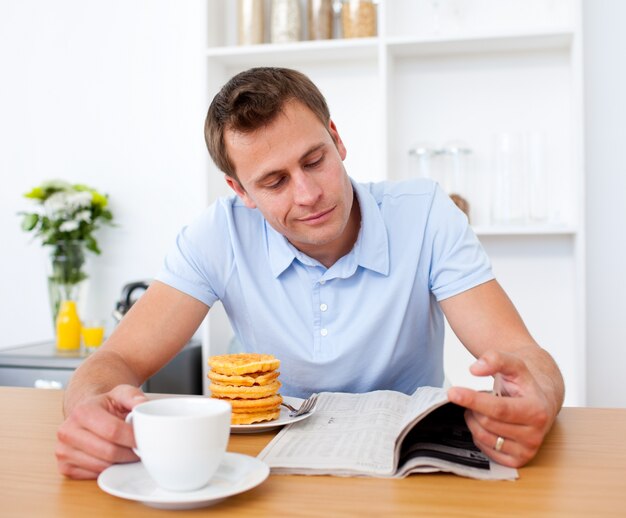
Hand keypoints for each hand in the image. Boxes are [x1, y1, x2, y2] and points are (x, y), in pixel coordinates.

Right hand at [56, 384, 147, 478]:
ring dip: (121, 463)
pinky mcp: (64, 467)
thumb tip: (143, 405)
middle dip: (130, 453)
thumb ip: (134, 396)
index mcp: (82, 412)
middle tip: (141, 449)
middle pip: (109, 452)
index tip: (145, 439)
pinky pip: (94, 475)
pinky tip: (114, 459)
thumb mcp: (120, 393)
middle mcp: (67, 432)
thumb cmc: (105, 405)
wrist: (85, 414)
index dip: (133, 438)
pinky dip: (109, 470)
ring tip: (128, 452)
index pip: (113, 431)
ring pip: (103, 466)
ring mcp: (63, 451)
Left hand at [447, 350, 554, 467]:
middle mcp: (535, 434)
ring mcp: (527, 450)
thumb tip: (475, 369)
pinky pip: (485, 449)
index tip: (452, 393)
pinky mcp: (517, 461)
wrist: (540, 402)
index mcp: (537, 411)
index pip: (498, 409)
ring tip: (483, 408)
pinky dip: (479, 434)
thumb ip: (496, 359)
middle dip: (474, 406)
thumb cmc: (524, 384)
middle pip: (487, 422)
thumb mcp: (514, 364)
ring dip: (474, 419)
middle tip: (479, 397)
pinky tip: (487, 423)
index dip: (473, 400)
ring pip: (483, 436)